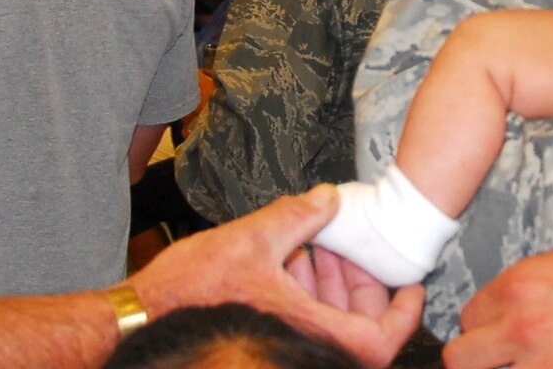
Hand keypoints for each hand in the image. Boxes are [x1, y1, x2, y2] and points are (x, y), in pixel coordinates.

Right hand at [130, 186, 422, 366]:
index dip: (405, 309)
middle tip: (345, 247)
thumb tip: (328, 199)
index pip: (383, 338)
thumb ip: (298, 216)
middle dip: (356, 284)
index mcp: (313, 337)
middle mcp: (304, 354)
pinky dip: (305, 302)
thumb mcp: (252, 240)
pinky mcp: (265, 351)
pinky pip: (304, 331)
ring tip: (311, 248)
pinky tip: (287, 264)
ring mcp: (284, 354)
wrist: (142, 322)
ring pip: (329, 330)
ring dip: (329, 290)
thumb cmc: (190, 294)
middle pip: (358, 329)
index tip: (410, 282)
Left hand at [446, 236, 552, 368]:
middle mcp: (524, 329)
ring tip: (542, 361)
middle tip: (503, 357)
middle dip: (480, 359)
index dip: (482, 329)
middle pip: (463, 360)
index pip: (466, 320)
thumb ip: (527, 290)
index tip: (497, 334)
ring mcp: (549, 366)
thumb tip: (505, 312)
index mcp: (519, 287)